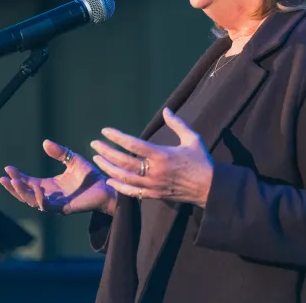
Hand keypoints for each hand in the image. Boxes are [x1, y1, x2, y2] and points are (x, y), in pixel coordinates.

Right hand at [0, 140, 116, 215]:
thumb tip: (45, 143)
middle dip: (13, 187)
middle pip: (26, 194)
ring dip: (21, 193)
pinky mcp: (64, 208)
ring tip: (13, 182)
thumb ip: (60, 153)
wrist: (107, 187)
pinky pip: (48, 206)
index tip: (7, 168)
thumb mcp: (73, 160)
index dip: (17, 176)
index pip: (28, 182)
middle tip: (4, 178)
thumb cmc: (91, 176)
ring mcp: (56, 204)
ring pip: (32, 201)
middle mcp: (50, 196)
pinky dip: (40, 199)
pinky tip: (37, 188)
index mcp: (50, 186)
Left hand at [90, 108, 213, 207]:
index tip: (105, 131)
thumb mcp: (192, 138)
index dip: (117, 137)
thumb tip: (166, 110)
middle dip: (106, 152)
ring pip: (124, 177)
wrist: (210, 188)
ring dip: (108, 168)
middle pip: (124, 162)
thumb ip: (177, 124)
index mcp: (163, 155)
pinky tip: (109, 179)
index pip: (133, 144)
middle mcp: (155, 171)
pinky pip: (132, 192)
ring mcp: (153, 185)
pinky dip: (119, 186)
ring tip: (98, 159)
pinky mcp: (154, 195)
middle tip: (94, 144)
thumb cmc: (202, 161)